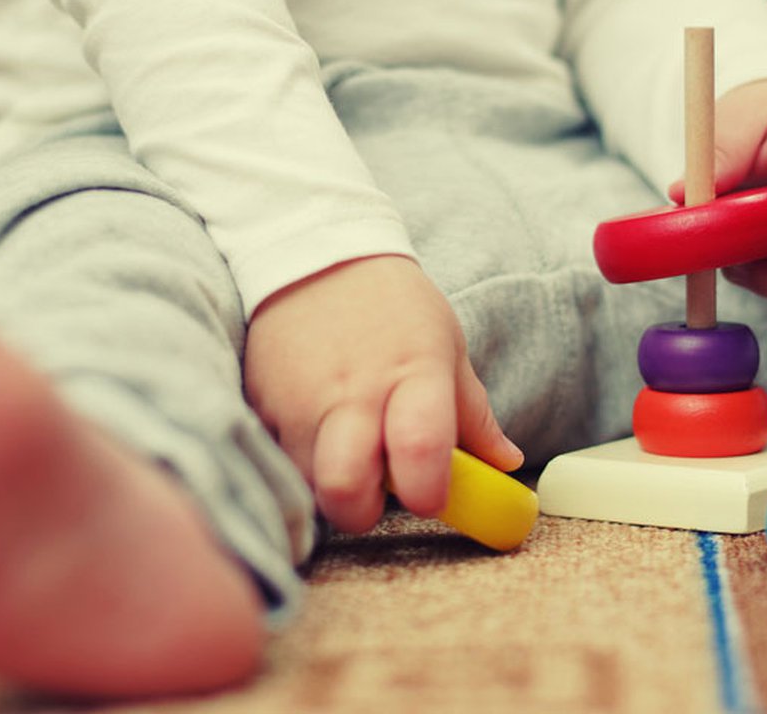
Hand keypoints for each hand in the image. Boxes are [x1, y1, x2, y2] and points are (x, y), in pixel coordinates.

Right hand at [243, 255, 522, 532]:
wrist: (314, 255)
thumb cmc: (393, 307)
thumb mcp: (445, 346)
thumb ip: (472, 413)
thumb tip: (506, 462)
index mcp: (414, 375)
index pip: (420, 450)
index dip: (428, 493)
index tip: (429, 497)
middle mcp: (353, 392)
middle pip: (346, 489)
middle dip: (362, 511)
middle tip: (374, 492)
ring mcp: (299, 400)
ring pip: (308, 483)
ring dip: (329, 483)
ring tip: (345, 450)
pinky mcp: (259, 403)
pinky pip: (277, 458)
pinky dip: (298, 458)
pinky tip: (314, 428)